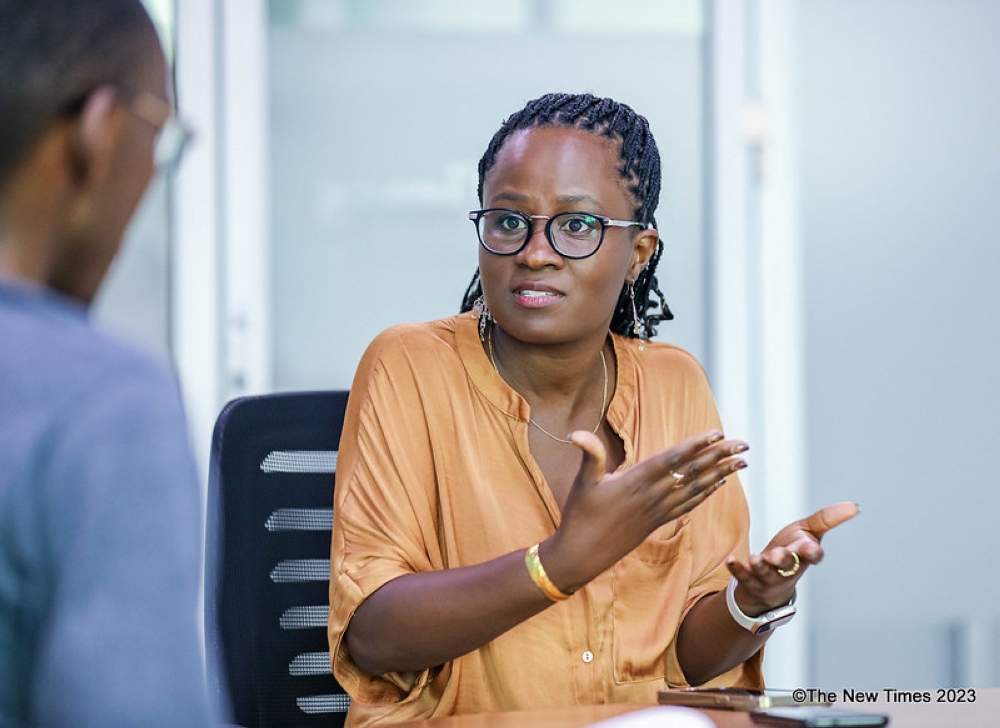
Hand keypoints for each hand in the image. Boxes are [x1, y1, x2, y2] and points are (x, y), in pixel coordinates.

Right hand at [543, 429, 748, 592]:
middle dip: (719, 456)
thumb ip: (589, 455)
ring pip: (696, 489)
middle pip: (692, 472)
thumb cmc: (580, 516)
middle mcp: (652, 496)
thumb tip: (575, 433)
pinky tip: (720, 483)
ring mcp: (658, 510)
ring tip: (742, 461)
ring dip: (721, 473)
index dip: (695, 446)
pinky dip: (706, 493)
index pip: (672, 459)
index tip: (717, 434)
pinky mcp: (658, 522)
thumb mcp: (583, 482)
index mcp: (636, 481)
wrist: (583, 555)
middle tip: (744, 443)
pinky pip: (689, 505)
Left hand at [727, 502, 858, 614]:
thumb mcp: (809, 533)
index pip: (813, 556)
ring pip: (766, 573)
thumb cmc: (792, 552)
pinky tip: (730, 560)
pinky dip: (737, 568)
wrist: (770, 585)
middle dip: (783, 560)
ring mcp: (769, 577)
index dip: (812, 553)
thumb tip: (854, 506)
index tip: (811, 549)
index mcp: (804, 556)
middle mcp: (788, 569)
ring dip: (760, 566)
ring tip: (754, 558)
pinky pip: (743, 576)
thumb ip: (827, 519)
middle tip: (777, 555)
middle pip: (788, 565)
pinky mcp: (750, 580)